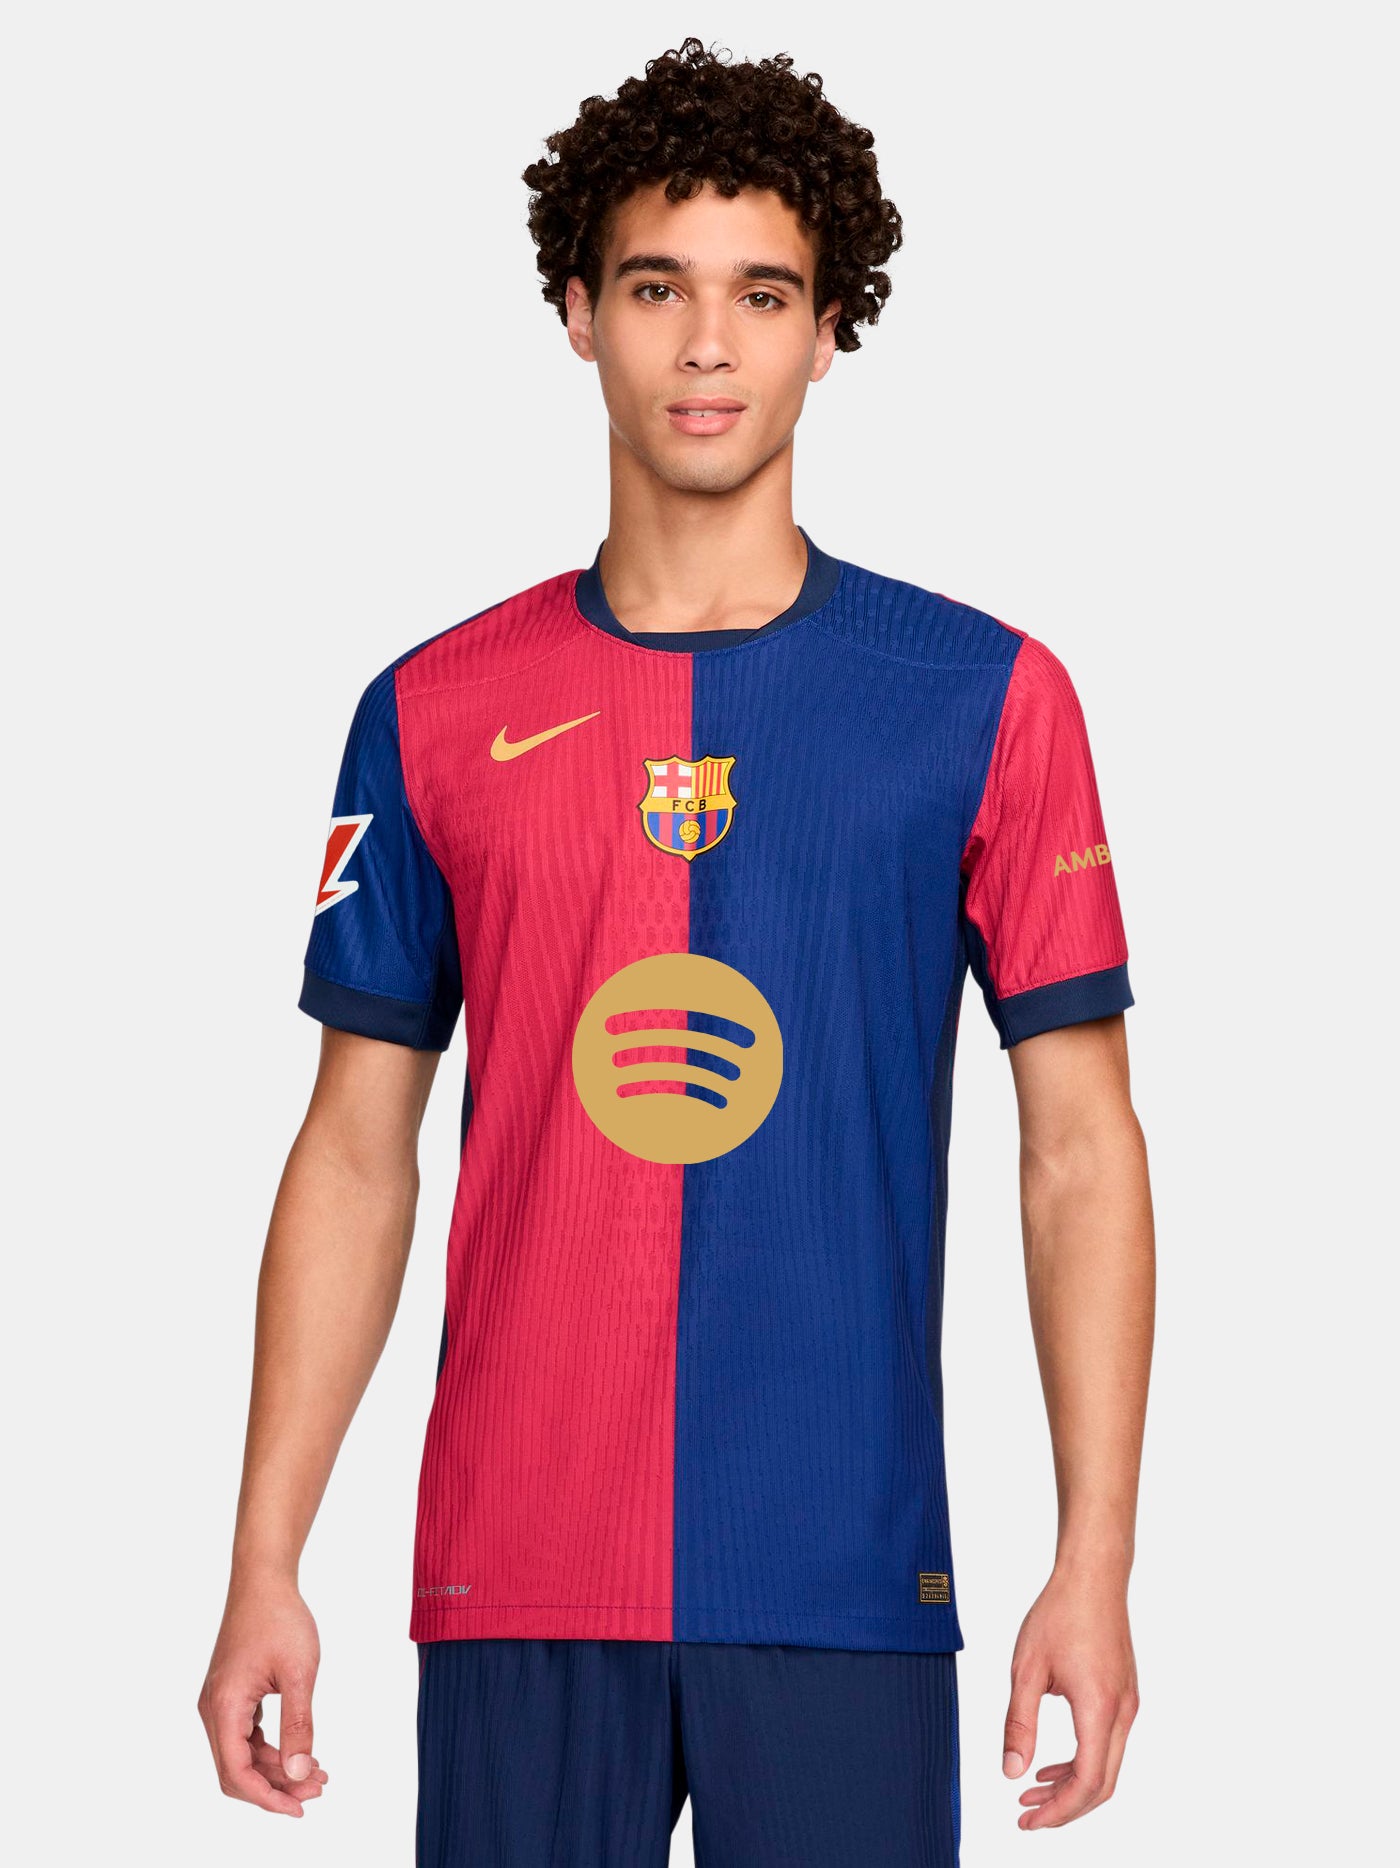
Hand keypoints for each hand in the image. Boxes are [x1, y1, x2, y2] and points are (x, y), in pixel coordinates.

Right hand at [198, 1577, 330, 1815]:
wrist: (264, 1581)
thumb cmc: (280, 1619)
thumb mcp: (299, 1673)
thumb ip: (299, 1726)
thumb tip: (300, 1773)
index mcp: (224, 1706)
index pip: (237, 1772)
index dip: (267, 1797)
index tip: (299, 1808)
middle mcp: (213, 1709)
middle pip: (237, 1769)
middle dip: (276, 1785)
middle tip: (317, 1788)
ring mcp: (219, 1701)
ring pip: (241, 1754)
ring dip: (275, 1768)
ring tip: (315, 1772)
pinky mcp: (229, 1694)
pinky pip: (243, 1735)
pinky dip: (269, 1749)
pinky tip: (298, 1751)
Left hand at [1001, 1567, 1139, 1828]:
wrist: (1093, 1576)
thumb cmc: (1059, 1613)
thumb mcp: (1026, 1668)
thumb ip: (1018, 1723)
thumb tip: (1011, 1772)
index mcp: (1099, 1708)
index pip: (1086, 1783)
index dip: (1057, 1811)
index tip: (1027, 1819)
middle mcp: (1122, 1712)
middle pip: (1101, 1785)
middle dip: (1064, 1808)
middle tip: (1026, 1815)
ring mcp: (1127, 1704)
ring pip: (1106, 1766)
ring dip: (1071, 1787)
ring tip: (1031, 1792)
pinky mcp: (1124, 1695)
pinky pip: (1107, 1744)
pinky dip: (1081, 1763)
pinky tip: (1051, 1764)